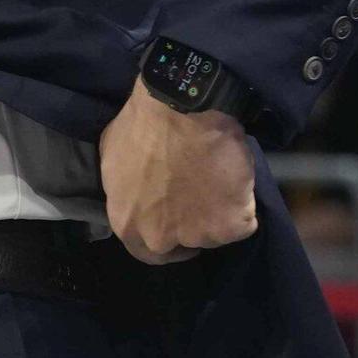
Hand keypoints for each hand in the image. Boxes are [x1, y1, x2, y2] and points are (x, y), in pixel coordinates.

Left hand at [98, 76, 257, 264]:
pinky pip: (244, 220)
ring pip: (215, 231)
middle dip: (194, 224)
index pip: (148, 251)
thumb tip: (136, 193)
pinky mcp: (231, 225)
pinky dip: (243, 201)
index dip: (165, 237)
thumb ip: (125, 188)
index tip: (178, 221)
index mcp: (128, 225)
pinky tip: (235, 176)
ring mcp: (198, 235)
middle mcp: (160, 239)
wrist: (182, 106)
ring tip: (218, 177)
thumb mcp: (112, 156)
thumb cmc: (143, 125)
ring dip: (218, 209)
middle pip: (184, 244)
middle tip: (203, 196)